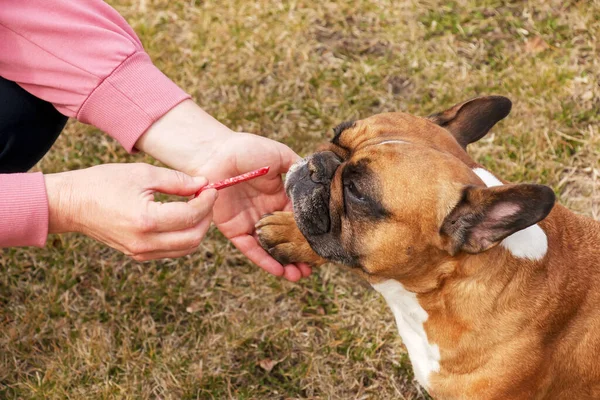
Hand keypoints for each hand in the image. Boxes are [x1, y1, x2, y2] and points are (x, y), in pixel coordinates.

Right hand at [45, 163, 216, 260]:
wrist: (71, 204)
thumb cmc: (103, 183)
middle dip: (206, 217)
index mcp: (146, 220)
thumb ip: (176, 180)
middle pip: (194, 237)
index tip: (211, 188)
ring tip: (196, 207)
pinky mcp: (137, 255)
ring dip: (198, 229)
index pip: (191, 215)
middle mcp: (145, 242)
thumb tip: (203, 184)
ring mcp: (141, 252)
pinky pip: (172, 251)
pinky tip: (182, 218)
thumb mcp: (142, 174)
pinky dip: (184, 237)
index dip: (207, 201)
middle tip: (206, 198)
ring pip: (186, 248)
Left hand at [191, 132, 312, 280]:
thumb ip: (297, 170)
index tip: (323, 245)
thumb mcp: (279, 156)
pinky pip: (251, 248)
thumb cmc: (245, 149)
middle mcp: (266, 212)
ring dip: (285, 263)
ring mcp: (251, 222)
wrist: (214, 152)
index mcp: (279, 196)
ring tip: (300, 276)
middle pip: (286, 238)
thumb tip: (319, 182)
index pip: (298, 219)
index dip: (310, 233)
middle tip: (314, 268)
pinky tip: (280, 271)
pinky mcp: (234, 229)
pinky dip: (265, 260)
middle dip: (300, 253)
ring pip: (271, 247)